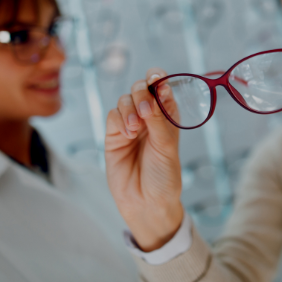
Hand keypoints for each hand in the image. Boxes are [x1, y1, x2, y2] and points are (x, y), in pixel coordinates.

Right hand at [105, 68, 183, 251]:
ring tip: (136, 129)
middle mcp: (150, 117)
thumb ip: (160, 119)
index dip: (158, 79)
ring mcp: (131, 125)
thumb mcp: (167, 146)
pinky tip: (128, 135)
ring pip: (125, 99)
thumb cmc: (163, 175)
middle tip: (146, 111)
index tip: (156, 78)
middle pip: (141, 88)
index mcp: (168, 116)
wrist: (146, 202)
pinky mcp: (114, 135)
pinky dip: (119, 120)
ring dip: (130, 109)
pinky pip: (112, 115)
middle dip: (142, 94)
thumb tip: (155, 92)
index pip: (162, 87)